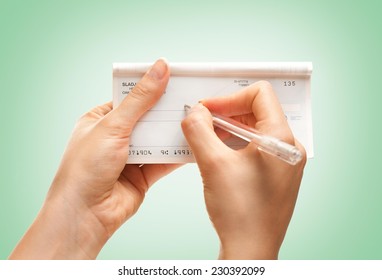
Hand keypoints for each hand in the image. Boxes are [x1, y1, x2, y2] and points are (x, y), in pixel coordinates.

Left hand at [10, 59, 178, 258]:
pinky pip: (164, 160)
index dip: (152, 88)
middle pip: (148, 118)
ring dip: (174, 132)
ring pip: (158, 140)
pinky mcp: (142, 175)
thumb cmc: (86, 168)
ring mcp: (130, 157)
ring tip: (198, 119)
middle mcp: (115, 137)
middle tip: (193, 99)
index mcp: (101, 120)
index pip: (131, 98)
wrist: (85, 215)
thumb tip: (160, 68)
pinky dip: (177, 154)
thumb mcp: (113, 126)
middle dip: (167, 111)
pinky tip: (193, 144)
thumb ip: (140, 99)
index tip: (175, 79)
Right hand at [181, 81, 305, 258]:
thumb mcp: (213, 164)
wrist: (251, 250)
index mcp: (281, 139)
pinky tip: (218, 152)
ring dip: (230, 128)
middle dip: (227, 112)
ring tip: (208, 137)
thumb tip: (195, 113)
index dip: (230, 97)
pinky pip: (257, 147)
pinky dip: (236, 143)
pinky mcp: (276, 174)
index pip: (260, 94)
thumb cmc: (240, 213)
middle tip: (203, 121)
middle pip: (258, 110)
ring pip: (256, 129)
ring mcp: (284, 161)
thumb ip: (199, 130)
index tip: (208, 110)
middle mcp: (289, 147)